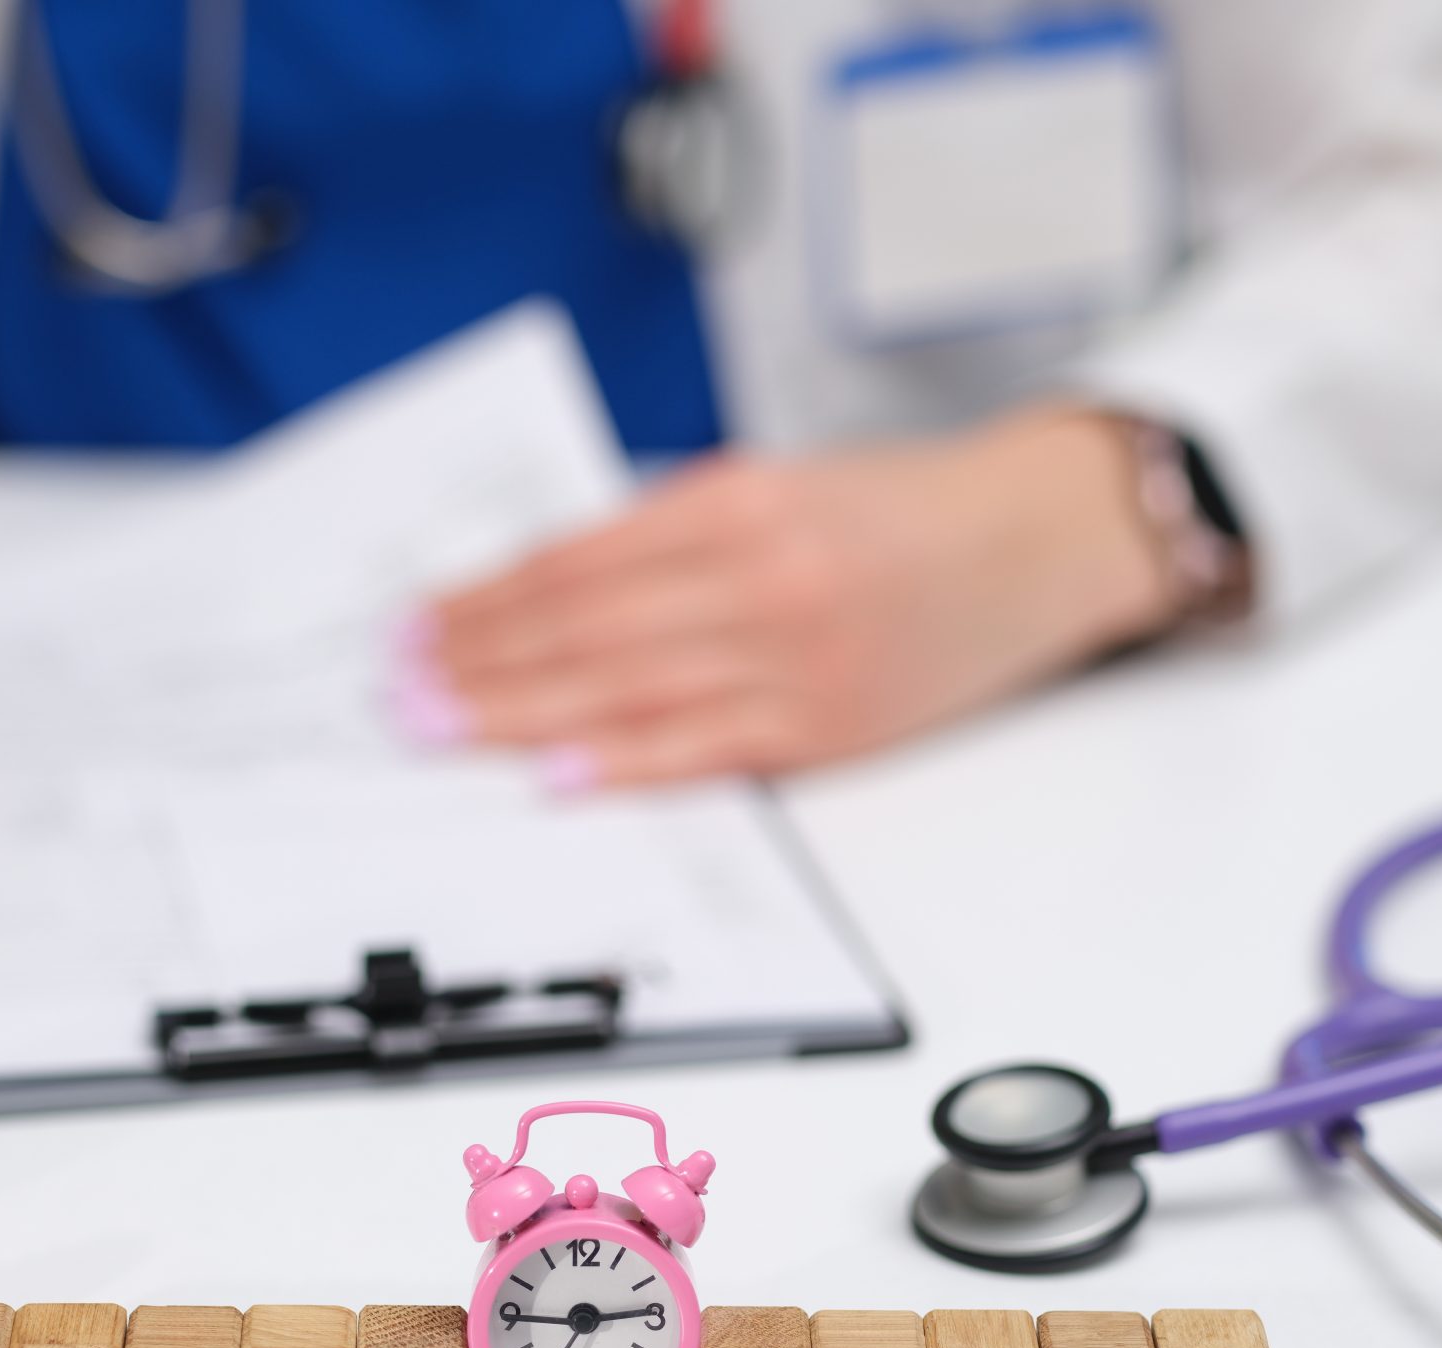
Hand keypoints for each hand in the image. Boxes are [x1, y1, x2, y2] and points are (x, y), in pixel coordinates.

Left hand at [401, 408, 1183, 789]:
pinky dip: (622, 764)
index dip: (485, 599)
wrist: (1040, 538)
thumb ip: (674, 529)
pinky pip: (704, 751)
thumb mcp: (782, 482)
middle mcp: (761, 575)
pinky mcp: (831, 726)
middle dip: (478, 663)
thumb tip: (553, 588)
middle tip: (401, 691)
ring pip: (626, 691)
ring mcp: (798, 658)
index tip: (419, 625)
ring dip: (520, 714)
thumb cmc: (907, 510)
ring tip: (444, 727)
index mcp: (739, 500)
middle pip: (583, 628)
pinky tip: (554, 772)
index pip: (576, 560)